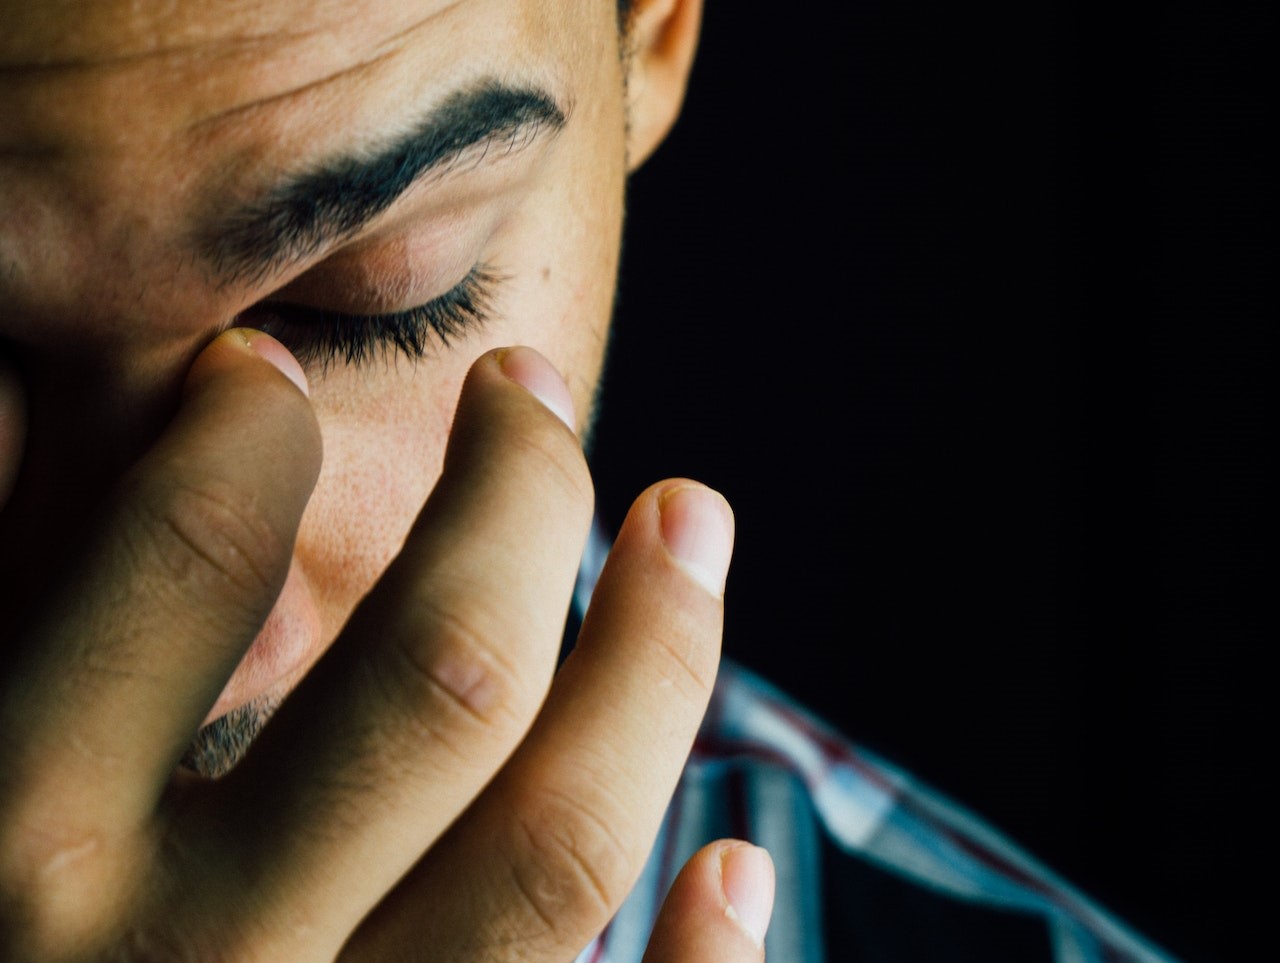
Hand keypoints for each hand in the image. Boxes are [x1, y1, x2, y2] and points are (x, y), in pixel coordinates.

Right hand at [0, 333, 771, 959]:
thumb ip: (43, 700)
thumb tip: (65, 482)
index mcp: (8, 861)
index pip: (179, 563)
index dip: (243, 431)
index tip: (272, 377)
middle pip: (438, 677)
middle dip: (517, 500)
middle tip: (537, 391)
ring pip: (556, 846)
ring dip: (655, 661)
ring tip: (691, 518)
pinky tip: (740, 858)